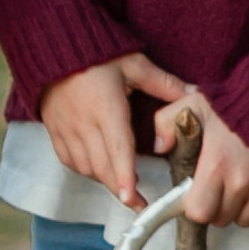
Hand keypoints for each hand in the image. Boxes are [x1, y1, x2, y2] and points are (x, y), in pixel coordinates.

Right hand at [38, 51, 189, 208]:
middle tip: (139, 204)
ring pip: (86, 167)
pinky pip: (69, 161)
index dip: (125, 177)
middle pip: (102, 167)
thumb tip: (195, 95)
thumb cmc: (97, 55)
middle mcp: (84, 122)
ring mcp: (66, 128)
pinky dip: (85, 170)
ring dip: (104, 180)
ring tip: (122, 184)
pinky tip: (98, 169)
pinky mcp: (54, 130)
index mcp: (106, 107)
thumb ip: (164, 83)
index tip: (133, 199)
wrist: (55, 46)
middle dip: (120, 190)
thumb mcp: (134, 63)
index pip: (118, 149)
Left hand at [159, 89, 248, 229]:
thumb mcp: (196, 103)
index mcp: (216, 165)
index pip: (198, 212)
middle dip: (218, 206)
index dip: (197, 205)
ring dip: (240, 208)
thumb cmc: (239, 104)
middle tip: (221, 184)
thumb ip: (168, 121)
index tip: (199, 192)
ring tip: (241, 183)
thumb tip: (160, 147)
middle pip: (222, 219)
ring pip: (245, 220)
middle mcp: (242, 183)